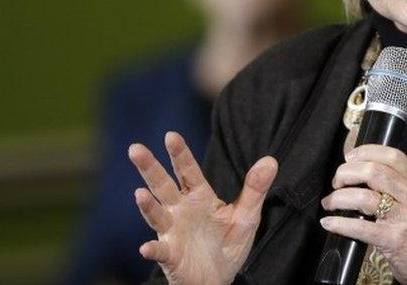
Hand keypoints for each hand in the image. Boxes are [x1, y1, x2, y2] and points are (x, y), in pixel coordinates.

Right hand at [128, 131, 277, 284]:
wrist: (219, 278)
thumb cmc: (229, 242)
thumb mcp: (247, 215)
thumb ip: (255, 188)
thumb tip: (271, 160)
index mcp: (199, 197)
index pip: (189, 171)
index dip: (180, 154)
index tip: (171, 135)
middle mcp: (181, 211)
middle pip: (163, 186)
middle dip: (150, 168)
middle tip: (135, 149)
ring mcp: (173, 233)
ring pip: (156, 215)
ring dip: (147, 206)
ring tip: (139, 193)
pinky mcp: (171, 256)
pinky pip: (160, 252)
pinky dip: (153, 250)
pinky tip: (146, 248)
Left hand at [319, 145, 406, 284]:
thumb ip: (395, 186)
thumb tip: (360, 173)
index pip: (392, 156)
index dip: (366, 152)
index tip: (349, 157)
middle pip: (373, 171)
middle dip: (346, 174)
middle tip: (337, 182)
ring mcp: (402, 218)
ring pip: (364, 197)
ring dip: (339, 198)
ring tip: (329, 203)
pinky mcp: (392, 239)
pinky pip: (360, 227)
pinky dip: (340, 224)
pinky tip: (330, 223)